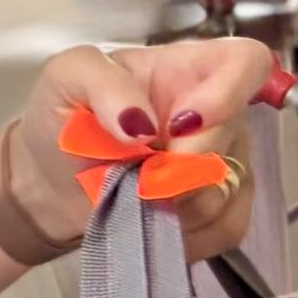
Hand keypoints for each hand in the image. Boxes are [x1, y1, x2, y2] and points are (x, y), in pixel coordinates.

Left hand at [11, 37, 280, 265]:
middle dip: (181, 167)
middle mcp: (217, 112)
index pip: (247, 63)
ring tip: (131, 196)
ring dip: (175, 204)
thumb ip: (102, 83)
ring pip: (228, 189)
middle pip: (233, 137)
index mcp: (189, 68)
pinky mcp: (221, 209)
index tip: (179, 126)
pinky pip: (226, 227)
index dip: (227, 95)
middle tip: (136, 177)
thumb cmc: (63, 120)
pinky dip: (185, 235)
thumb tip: (139, 121)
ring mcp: (224, 160)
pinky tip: (149, 222)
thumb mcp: (66, 78)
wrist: (49, 184)